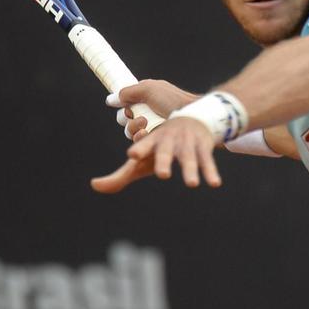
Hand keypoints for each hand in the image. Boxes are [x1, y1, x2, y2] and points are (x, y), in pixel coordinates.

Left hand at [91, 116, 221, 192]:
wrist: (192, 122)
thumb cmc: (160, 148)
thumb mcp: (141, 162)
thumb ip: (119, 177)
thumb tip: (94, 186)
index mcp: (151, 142)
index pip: (143, 145)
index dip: (139, 148)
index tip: (133, 154)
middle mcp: (169, 142)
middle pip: (165, 152)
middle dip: (163, 161)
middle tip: (162, 174)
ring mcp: (187, 145)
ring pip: (188, 159)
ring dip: (191, 170)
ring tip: (192, 184)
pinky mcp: (202, 148)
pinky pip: (207, 162)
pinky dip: (211, 173)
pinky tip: (215, 184)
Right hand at [107, 80, 198, 141]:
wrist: (194, 118)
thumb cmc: (173, 100)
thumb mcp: (149, 89)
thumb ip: (128, 92)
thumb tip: (110, 100)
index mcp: (146, 97)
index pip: (124, 102)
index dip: (123, 104)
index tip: (127, 105)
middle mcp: (147, 111)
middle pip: (124, 118)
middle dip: (126, 118)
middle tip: (136, 115)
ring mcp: (152, 126)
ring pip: (130, 131)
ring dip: (133, 128)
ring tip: (144, 123)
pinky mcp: (156, 141)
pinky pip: (140, 143)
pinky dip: (140, 139)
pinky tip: (146, 135)